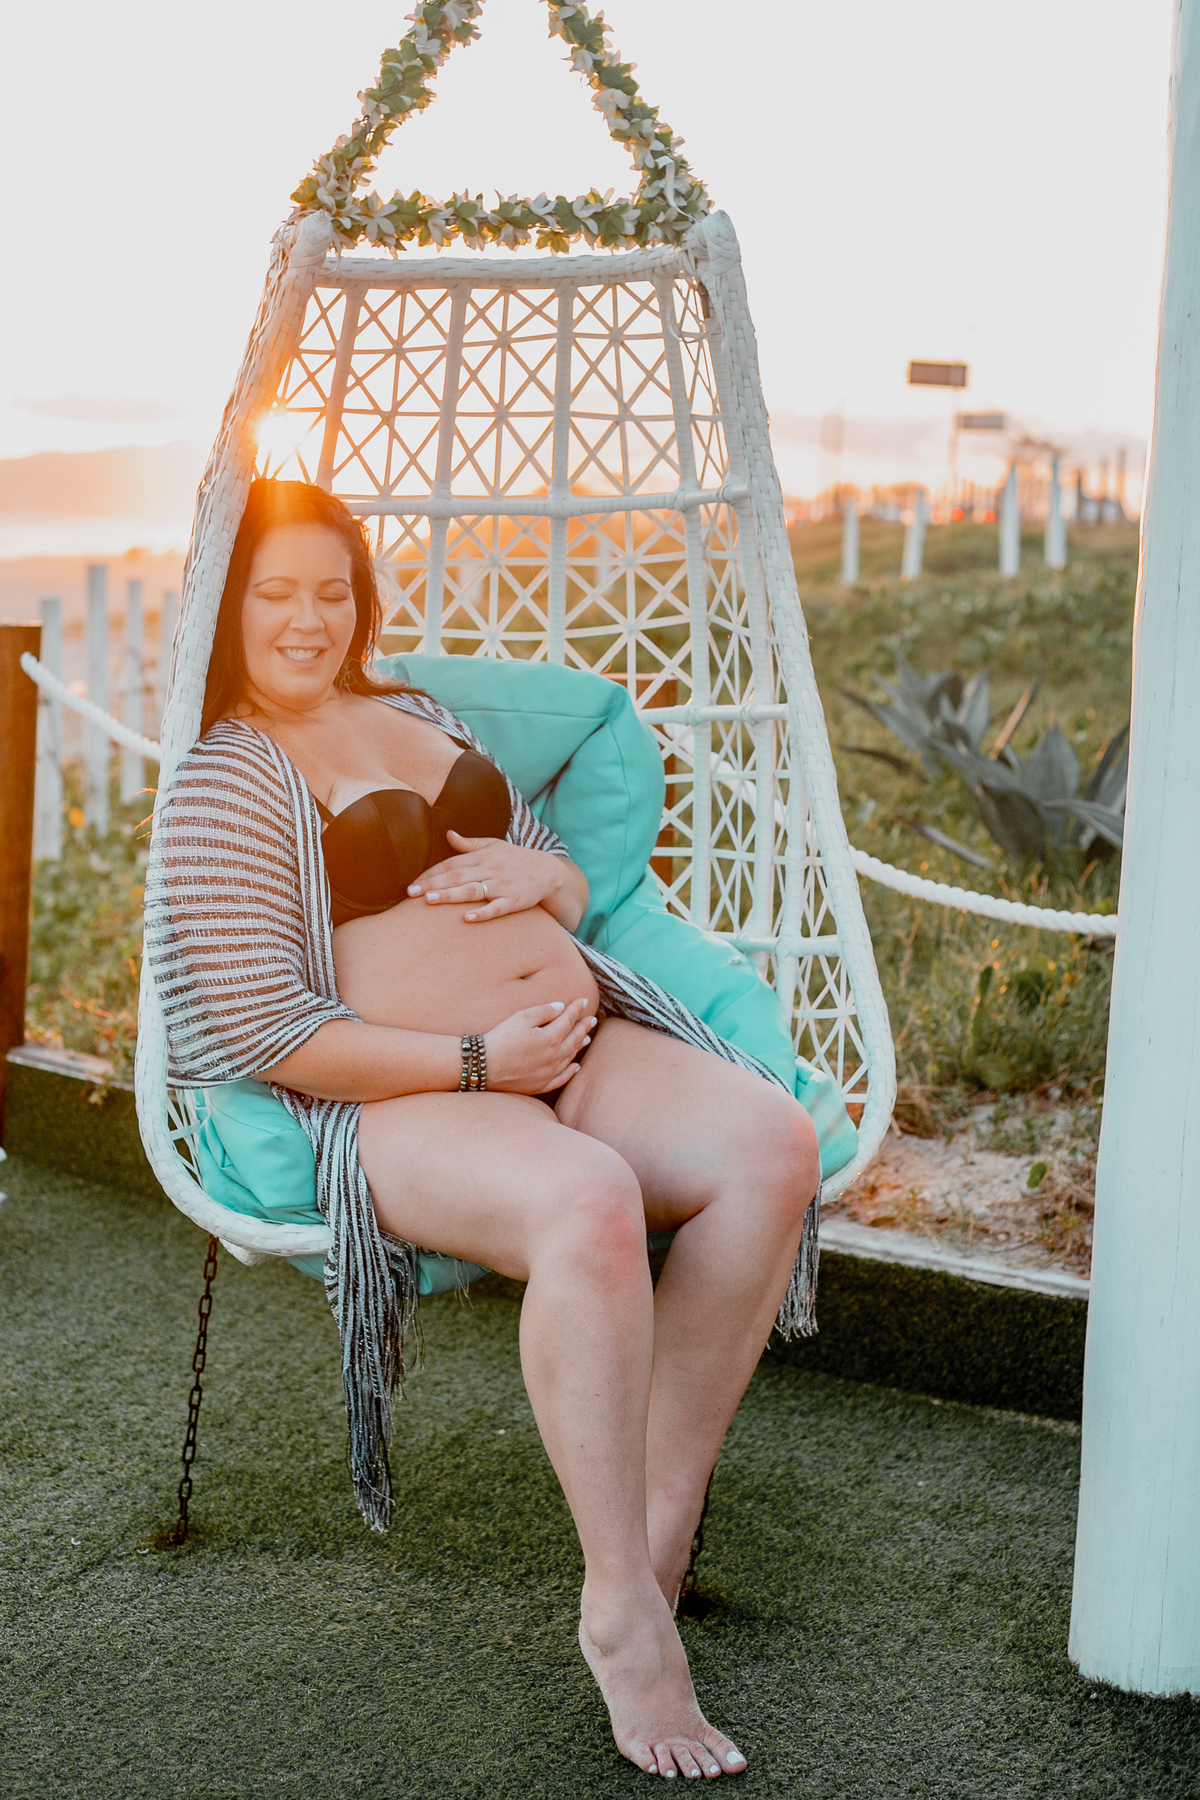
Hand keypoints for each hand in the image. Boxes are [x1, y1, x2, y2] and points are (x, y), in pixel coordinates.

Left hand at [409, 832, 568, 922]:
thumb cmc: (516, 858)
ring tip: (430, 900)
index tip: (413, 884)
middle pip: (457, 876)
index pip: (451, 863)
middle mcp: (490, 869)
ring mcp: (502, 885)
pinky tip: (468, 918)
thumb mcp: (494, 845)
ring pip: (472, 890)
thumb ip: (469, 844)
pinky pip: (497, 907)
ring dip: (451, 895)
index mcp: (482, 856)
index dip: (431, 873)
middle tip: (412, 893)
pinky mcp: (514, 900)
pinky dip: (483, 913)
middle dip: (433, 884)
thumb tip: (448, 834)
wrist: (549, 871)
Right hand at [484, 999, 595, 1094]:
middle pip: (573, 1039)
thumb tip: (561, 1007)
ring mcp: (549, 1072)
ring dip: (579, 1046)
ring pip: (570, 1057)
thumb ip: (544, 1011)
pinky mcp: (541, 1085)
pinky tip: (576, 1066)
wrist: (484, 1066)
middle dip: (583, 1027)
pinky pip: (562, 1078)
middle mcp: (554, 1057)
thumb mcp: (521, 1018)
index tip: (583, 1002)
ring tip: (586, 1038)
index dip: (576, 1010)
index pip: (568, 1020)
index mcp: (551, 1038)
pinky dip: (571, 1071)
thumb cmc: (501, 1038)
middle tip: (591, 1019)